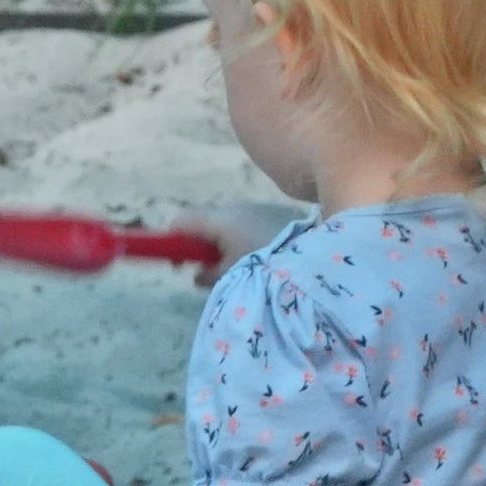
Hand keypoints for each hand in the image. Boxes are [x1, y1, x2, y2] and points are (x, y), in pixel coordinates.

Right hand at [172, 201, 306, 286]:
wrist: (314, 256)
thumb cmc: (264, 266)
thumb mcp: (230, 275)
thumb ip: (207, 275)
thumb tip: (196, 275)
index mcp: (219, 220)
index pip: (181, 222)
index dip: (171, 242)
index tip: (176, 264)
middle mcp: (233, 209)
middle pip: (203, 225)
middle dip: (200, 248)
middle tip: (206, 272)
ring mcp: (253, 210)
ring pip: (224, 227)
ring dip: (222, 246)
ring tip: (235, 270)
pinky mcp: (270, 216)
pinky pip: (244, 227)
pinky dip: (240, 243)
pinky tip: (255, 260)